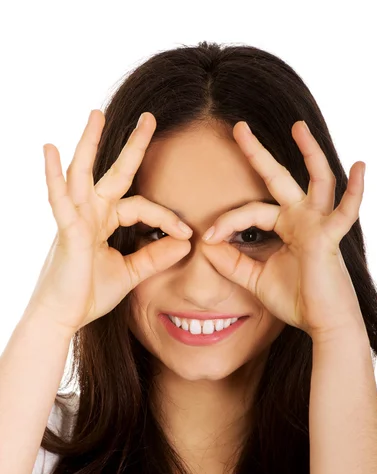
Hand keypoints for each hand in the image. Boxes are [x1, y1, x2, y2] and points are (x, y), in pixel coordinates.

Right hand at [26, 111, 192, 335]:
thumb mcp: (130, 273)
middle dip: (132, 145)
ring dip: (90, 143)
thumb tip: (185, 243)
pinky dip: (53, 175)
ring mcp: (76, 219)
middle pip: (114, 172)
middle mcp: (91, 214)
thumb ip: (155, 257)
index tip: (187, 233)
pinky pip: (59, 199)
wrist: (63, 318)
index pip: (142, 206)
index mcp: (105, 222)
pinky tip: (50, 149)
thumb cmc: (89, 294)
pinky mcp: (66, 231)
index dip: (166, 217)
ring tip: (97, 114)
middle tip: (149, 117)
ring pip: (83, 173)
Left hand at [200, 120, 365, 339]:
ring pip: (316, 180)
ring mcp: (318, 223)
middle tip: (238, 127)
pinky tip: (359, 166)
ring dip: (308, 152)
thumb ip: (231, 262)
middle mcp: (302, 218)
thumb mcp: (254, 279)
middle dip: (258, 153)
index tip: (208, 237)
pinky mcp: (330, 237)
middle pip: (278, 178)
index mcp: (285, 226)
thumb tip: (206, 245)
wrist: (322, 322)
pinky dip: (354, 190)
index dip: (226, 221)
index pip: (250, 211)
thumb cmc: (295, 299)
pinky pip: (345, 210)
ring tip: (297, 126)